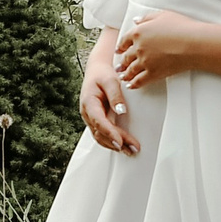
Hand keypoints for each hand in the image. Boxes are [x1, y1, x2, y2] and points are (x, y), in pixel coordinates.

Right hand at [79, 34, 140, 156]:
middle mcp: (87, 113)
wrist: (96, 71)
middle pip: (101, 133)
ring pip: (101, 137)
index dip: (109, 133)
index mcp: (89, 103)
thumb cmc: (102, 74)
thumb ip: (115, 95)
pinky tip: (124, 145)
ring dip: (116, 145)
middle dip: (117, 142)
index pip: (99, 121)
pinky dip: (113, 141)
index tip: (119, 142)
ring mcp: (91, 119)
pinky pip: (103, 134)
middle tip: (133, 148)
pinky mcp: (97, 121)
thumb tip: (121, 111)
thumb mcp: (110, 80)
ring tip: (131, 150)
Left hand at [116, 10, 208, 90]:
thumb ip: (146, 18)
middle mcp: (138, 48)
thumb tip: (135, 21)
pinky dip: (134, 84)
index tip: (119, 50)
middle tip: (119, 67)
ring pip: (131, 70)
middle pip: (126, 57)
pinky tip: (131, 85)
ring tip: (123, 77)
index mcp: (138, 32)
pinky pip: (139, 81)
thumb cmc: (181, 27)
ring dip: (125, 74)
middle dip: (122, 63)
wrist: (193, 43)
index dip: (121, 47)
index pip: (124, 41)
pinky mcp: (153, 73)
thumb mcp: (162, 15)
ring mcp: (145, 62)